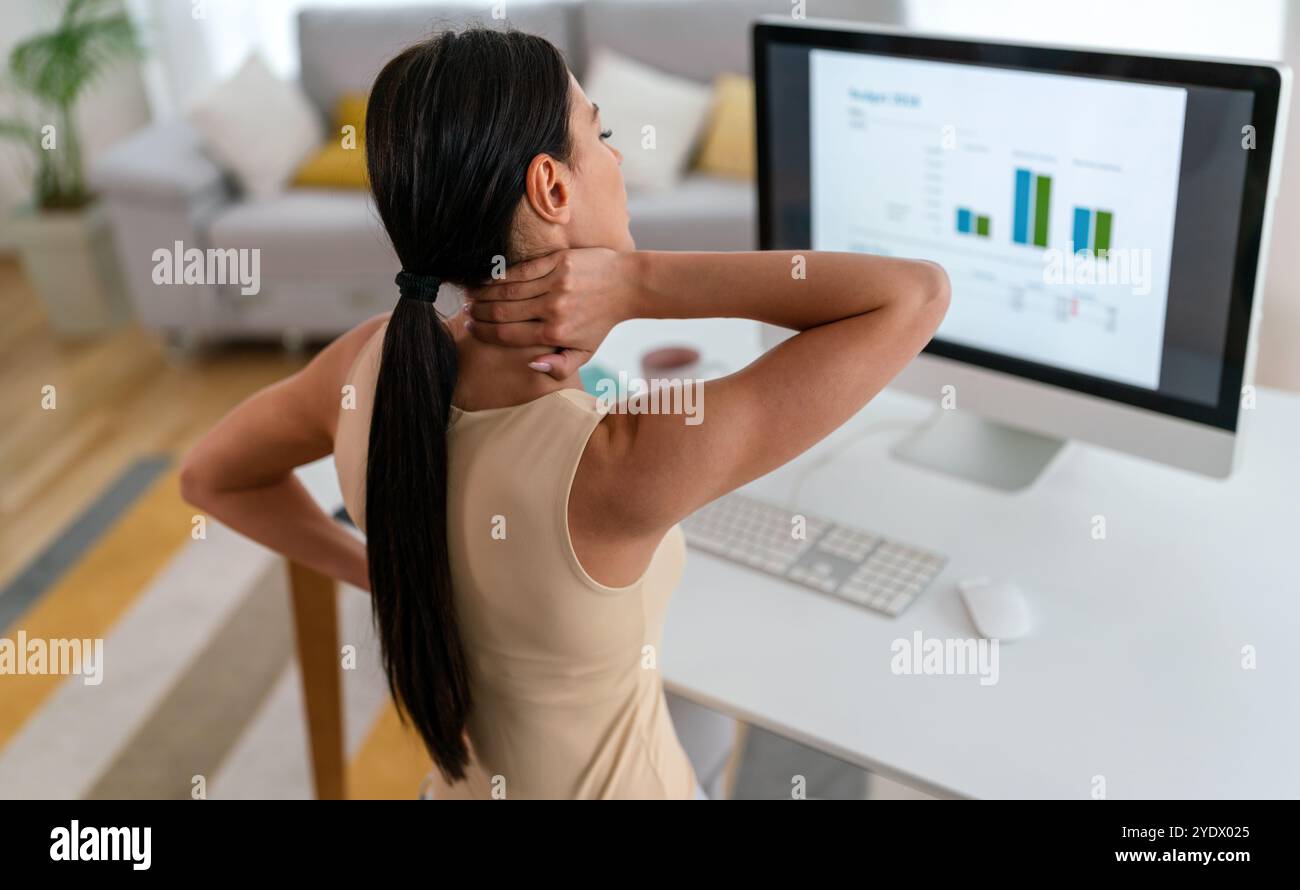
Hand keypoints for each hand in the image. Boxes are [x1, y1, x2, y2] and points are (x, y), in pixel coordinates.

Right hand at [465, 248, 636, 379]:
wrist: (627, 285)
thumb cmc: (601, 321)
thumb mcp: (585, 352)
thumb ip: (559, 366)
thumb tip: (531, 365)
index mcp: (556, 334)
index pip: (509, 335)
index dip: (485, 333)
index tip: (472, 329)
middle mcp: (553, 309)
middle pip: (502, 312)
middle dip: (479, 314)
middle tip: (467, 313)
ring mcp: (555, 283)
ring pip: (507, 290)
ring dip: (484, 294)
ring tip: (471, 297)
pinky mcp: (558, 262)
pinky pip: (521, 270)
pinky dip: (500, 276)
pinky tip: (488, 279)